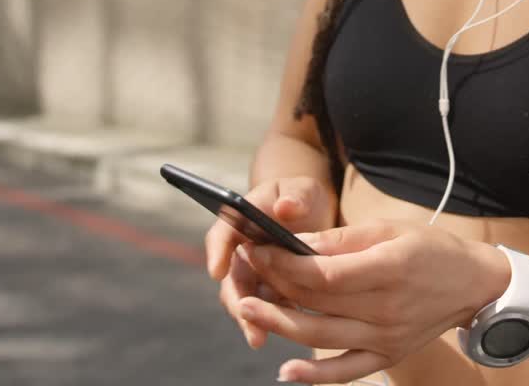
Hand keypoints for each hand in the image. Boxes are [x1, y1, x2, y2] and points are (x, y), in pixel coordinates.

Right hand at [204, 176, 335, 348]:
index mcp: (239, 221)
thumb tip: (286, 207)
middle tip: (245, 319)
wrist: (311, 214)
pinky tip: (292, 329)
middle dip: (236, 301)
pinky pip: (268, 309)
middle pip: (230, 279)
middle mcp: (240, 251)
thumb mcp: (303, 189)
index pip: (221, 235)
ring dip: (251, 320)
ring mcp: (253, 274)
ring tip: (259, 339)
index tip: (217, 271)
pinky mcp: (269, 290)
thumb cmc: (301, 196)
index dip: (217, 253)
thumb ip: (296, 196)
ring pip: (246, 300)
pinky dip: (276, 320)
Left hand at [237, 221, 511, 383]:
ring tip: (249, 309)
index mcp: (387, 269)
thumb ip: (342, 239)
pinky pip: (346, 372)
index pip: (320, 273)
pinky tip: (285, 371)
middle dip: (275, 285)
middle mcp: (385, 309)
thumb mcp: (390, 230)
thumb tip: (296, 243)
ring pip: (320, 337)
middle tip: (246, 270)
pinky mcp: (388, 356)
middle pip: (316, 303)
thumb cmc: (430, 249)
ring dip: (280, 324)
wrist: (474, 285)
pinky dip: (315, 376)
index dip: (282, 263)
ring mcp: (386, 338)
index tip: (257, 248)